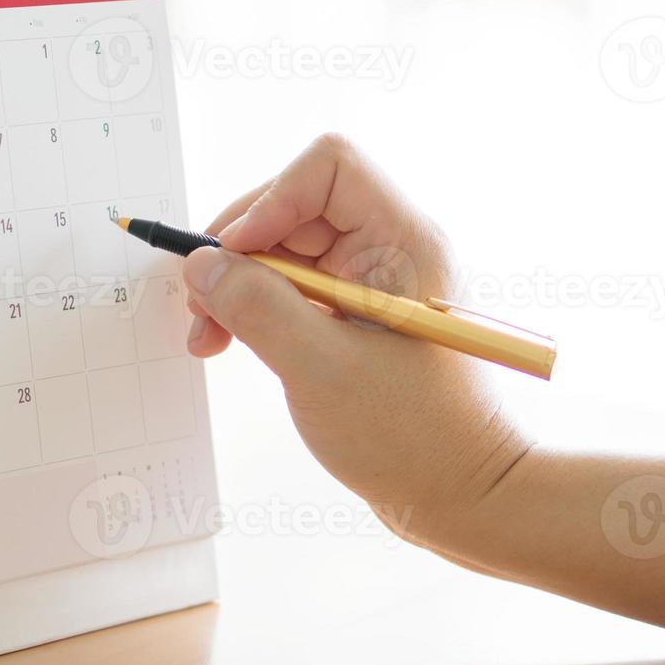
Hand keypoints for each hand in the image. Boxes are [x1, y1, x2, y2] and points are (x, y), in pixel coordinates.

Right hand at [182, 134, 531, 547]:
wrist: (463, 497)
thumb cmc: (412, 438)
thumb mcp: (319, 369)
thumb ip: (256, 308)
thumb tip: (201, 266)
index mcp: (404, 241)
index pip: (329, 167)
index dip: (270, 199)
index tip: (232, 257)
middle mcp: (392, 248)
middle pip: (297, 205)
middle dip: (239, 249)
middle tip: (201, 305)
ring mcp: (375, 281)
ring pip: (287, 248)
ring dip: (239, 283)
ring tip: (209, 335)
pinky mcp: (359, 315)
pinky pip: (295, 286)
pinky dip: (257, 307)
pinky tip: (231, 341)